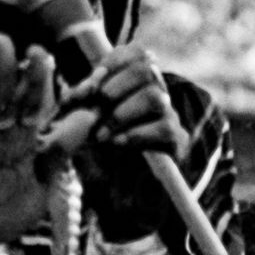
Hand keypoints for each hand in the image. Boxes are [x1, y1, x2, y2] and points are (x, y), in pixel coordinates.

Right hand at [0, 35, 59, 254]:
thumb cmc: (7, 212)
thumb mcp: (42, 188)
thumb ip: (59, 155)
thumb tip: (90, 119)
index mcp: (21, 142)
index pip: (31, 106)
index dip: (35, 81)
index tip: (40, 52)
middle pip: (0, 100)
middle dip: (2, 71)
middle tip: (2, 38)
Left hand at [65, 43, 187, 237]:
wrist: (114, 200)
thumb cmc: (93, 158)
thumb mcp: (78, 125)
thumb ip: (77, 104)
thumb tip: (81, 90)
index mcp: (133, 85)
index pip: (137, 53)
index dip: (115, 61)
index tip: (94, 80)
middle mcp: (154, 95)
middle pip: (147, 68)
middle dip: (116, 86)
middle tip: (96, 107)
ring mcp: (168, 118)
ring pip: (155, 97)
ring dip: (122, 113)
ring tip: (102, 135)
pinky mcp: (177, 143)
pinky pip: (164, 129)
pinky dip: (136, 135)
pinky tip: (117, 144)